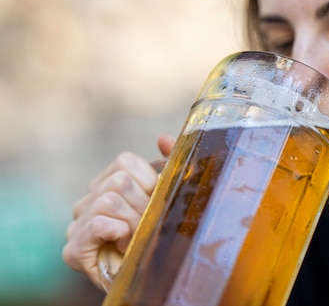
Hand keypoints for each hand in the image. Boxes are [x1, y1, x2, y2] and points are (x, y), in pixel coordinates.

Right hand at [62, 134, 175, 287]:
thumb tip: (163, 138)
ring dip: (133, 222)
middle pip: (119, 181)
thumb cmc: (158, 235)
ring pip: (110, 201)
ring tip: (136, 237)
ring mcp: (78, 224)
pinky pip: (97, 224)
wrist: (148, 277)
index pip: (125, 162)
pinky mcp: (73, 250)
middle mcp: (89, 200)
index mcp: (108, 183)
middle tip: (147, 225)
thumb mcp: (168, 196)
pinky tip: (123, 243)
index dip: (148, 182)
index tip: (154, 203)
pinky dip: (117, 232)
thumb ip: (169, 166)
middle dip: (143, 205)